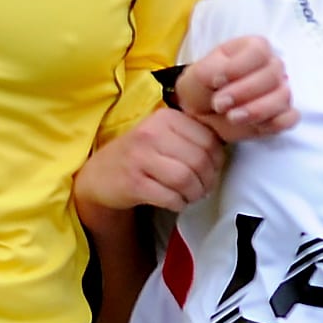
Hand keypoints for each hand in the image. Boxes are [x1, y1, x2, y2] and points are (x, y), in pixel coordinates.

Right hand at [76, 107, 224, 212]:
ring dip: (194, 194)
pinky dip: (179, 204)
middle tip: (202, 189)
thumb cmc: (139, 156)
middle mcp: (151, 133)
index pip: (208, 139)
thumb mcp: (163, 135)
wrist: (99, 176)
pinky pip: (170, 197)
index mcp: (165, 118)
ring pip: (186, 179)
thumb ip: (191, 136)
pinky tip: (175, 202)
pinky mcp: (134, 183)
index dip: (217, 161)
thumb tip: (224, 153)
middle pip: (199, 160)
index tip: (211, 171)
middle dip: (207, 181)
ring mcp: (140, 158)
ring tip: (189, 196)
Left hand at [176, 35, 295, 137]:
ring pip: (282, 98)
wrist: (200, 115)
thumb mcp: (199, 73)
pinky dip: (273, 124)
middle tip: (219, 104)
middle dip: (243, 93)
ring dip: (256, 111)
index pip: (260, 51)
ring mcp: (279, 90)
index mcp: (253, 48)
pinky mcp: (281, 115)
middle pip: (272, 75)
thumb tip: (228, 76)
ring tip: (232, 117)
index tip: (217, 81)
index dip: (239, 68)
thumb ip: (214, 69)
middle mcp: (271, 66)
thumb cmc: (203, 88)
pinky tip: (253, 126)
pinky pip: (289, 118)